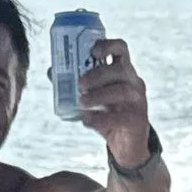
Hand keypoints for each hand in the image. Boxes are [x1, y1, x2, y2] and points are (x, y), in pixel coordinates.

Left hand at [77, 35, 154, 168]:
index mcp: (124, 71)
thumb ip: (78, 85)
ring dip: (99, 95)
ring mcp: (139, 101)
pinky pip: (120, 117)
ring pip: (122, 91)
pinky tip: (87, 121)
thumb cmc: (109, 115)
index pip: (121, 49)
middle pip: (120, 70)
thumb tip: (52, 71)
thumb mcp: (95, 97)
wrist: (127, 145)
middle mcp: (134, 83)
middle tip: (80, 84)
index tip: (92, 51)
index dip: (108, 45)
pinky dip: (101, 119)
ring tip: (81, 103)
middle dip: (98, 75)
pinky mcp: (138, 120)